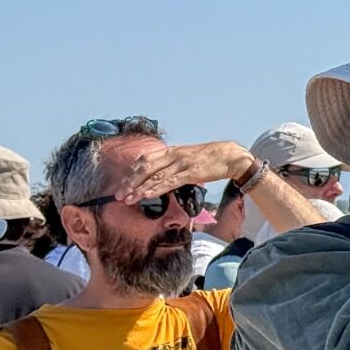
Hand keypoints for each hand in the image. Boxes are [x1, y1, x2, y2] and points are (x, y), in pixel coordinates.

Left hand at [118, 141, 254, 203]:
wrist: (230, 155)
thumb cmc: (210, 158)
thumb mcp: (187, 157)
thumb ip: (173, 164)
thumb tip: (161, 176)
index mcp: (171, 151)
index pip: (144, 160)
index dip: (131, 172)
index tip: (122, 183)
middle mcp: (173, 155)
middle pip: (145, 167)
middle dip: (130, 182)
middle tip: (119, 194)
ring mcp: (181, 163)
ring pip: (155, 176)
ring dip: (139, 188)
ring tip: (128, 199)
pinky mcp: (191, 172)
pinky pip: (170, 181)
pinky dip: (156, 188)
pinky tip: (146, 195)